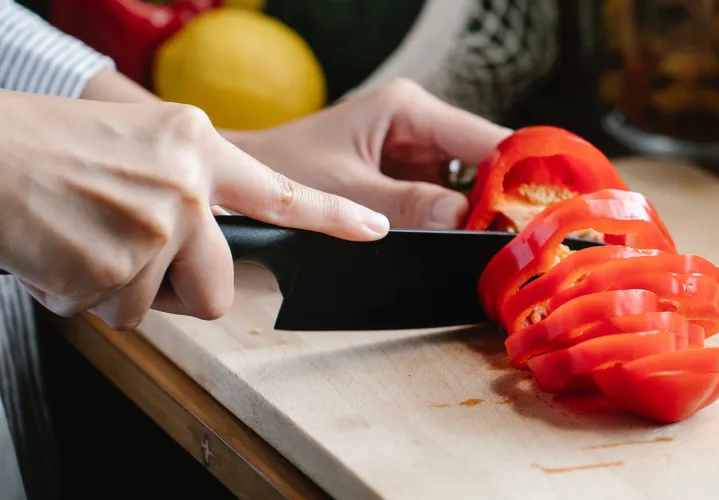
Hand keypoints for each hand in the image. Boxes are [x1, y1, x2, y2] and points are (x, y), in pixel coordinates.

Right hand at [0, 91, 388, 329]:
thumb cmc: (48, 148)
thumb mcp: (137, 142)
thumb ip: (188, 185)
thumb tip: (210, 241)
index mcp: (198, 147)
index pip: (281, 192)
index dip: (332, 217)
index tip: (373, 229)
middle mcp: (189, 186)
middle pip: (221, 286)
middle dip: (181, 290)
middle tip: (133, 259)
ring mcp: (158, 227)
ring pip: (160, 306)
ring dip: (119, 290)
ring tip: (82, 241)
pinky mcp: (120, 267)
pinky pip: (116, 314)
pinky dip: (84, 297)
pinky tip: (61, 254)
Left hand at [224, 78, 512, 229]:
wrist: (240, 182)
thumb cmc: (281, 171)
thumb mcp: (345, 191)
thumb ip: (405, 206)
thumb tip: (466, 221)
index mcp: (407, 110)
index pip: (485, 139)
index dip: (519, 174)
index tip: (542, 213)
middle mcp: (419, 125)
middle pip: (486, 163)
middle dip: (506, 200)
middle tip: (526, 243)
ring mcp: (417, 153)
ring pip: (472, 185)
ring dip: (486, 216)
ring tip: (505, 249)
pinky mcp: (409, 179)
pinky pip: (448, 201)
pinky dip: (461, 225)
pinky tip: (474, 246)